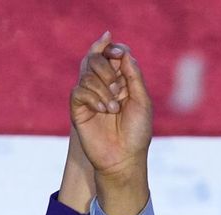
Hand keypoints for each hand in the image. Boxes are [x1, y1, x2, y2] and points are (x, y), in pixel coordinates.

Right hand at [70, 32, 151, 214]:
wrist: (123, 159)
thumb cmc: (137, 133)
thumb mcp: (142, 101)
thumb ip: (134, 76)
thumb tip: (124, 52)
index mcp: (122, 82)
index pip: (112, 55)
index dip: (113, 49)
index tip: (118, 52)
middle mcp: (104, 86)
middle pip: (96, 59)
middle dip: (107, 68)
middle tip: (118, 88)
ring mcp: (90, 97)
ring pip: (87, 75)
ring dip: (103, 89)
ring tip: (113, 109)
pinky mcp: (79, 110)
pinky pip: (78, 92)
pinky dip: (92, 98)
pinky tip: (103, 111)